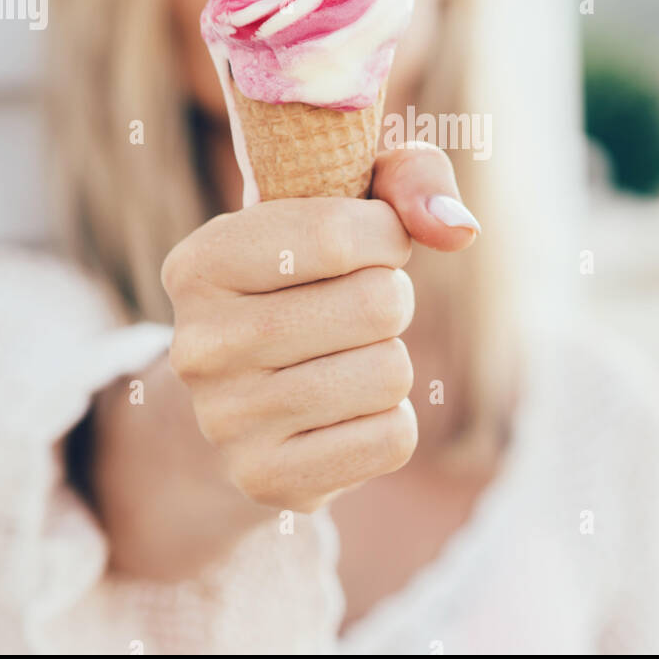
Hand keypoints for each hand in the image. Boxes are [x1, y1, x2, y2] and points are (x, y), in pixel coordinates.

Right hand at [160, 145, 478, 515]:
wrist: (238, 400)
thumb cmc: (306, 277)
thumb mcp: (339, 203)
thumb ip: (408, 178)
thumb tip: (458, 227)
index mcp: (200, 263)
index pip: (337, 235)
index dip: (386, 235)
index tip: (372, 243)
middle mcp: (200, 345)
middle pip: (378, 305)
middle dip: (392, 298)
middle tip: (357, 308)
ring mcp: (228, 422)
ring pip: (391, 373)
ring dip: (389, 360)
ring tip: (345, 358)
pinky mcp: (269, 481)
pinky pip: (393, 438)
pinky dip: (389, 419)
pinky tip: (345, 411)